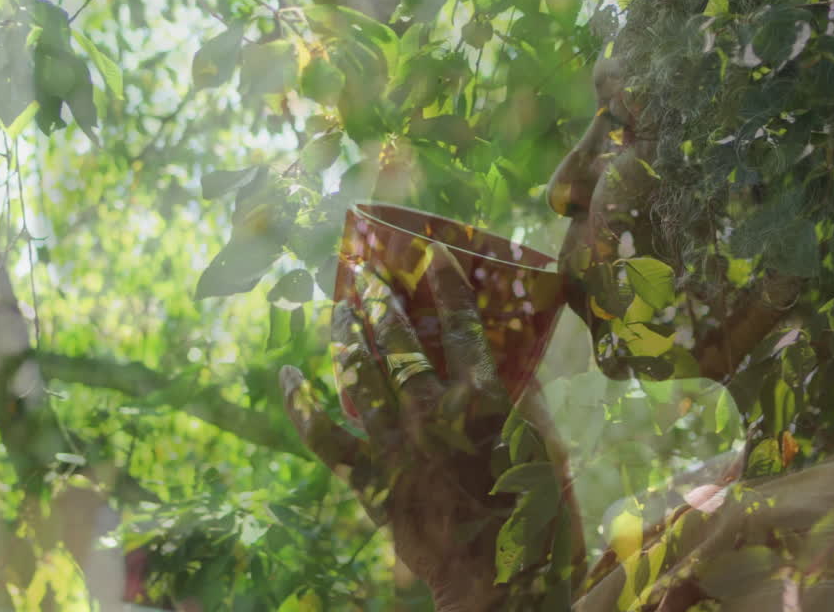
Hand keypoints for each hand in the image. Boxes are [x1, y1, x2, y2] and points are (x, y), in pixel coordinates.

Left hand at [281, 244, 523, 609]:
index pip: (463, 325)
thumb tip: (506, 364)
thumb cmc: (538, 520)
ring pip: (360, 373)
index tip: (434, 255)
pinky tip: (289, 376)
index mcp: (484, 400)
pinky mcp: (370, 481)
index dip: (448, 284)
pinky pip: (325, 437)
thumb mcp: (545, 450)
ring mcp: (396, 446)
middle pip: (399, 340)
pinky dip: (303, 405)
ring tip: (341, 305)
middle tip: (368, 271)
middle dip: (382, 298)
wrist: (502, 589)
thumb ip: (521, 401)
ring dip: (347, 333)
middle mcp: (433, 412)